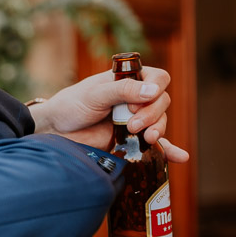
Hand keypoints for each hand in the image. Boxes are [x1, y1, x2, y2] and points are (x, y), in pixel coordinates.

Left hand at [29, 66, 189, 162]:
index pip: (158, 78)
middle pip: (162, 102)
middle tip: (131, 124)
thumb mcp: (95, 94)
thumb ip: (122, 91)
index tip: (135, 103)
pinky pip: (156, 145)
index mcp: (128, 80)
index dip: (154, 90)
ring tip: (145, 138)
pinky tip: (180, 158)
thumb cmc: (71, 106)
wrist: (55, 131)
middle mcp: (136, 98)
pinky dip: (169, 151)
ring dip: (157, 130)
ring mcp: (135, 119)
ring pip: (161, 122)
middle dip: (152, 114)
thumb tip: (154, 90)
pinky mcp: (132, 140)